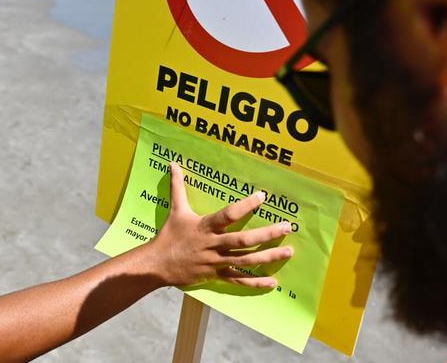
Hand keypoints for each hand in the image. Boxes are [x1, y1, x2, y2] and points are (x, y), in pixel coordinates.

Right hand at [144, 162, 292, 287]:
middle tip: (286, 227)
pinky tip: (272, 282)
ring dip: (268, 256)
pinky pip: (238, 280)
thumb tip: (173, 163)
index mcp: (205, 227)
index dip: (246, 205)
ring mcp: (216, 262)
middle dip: (267, 234)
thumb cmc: (169, 235)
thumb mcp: (176, 210)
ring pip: (246, 260)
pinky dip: (255, 283)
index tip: (262, 196)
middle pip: (244, 240)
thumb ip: (178, 186)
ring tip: (288, 251)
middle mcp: (213, 245)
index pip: (229, 215)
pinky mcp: (217, 275)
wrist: (158, 265)